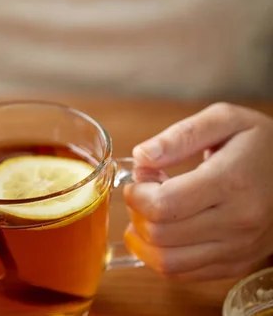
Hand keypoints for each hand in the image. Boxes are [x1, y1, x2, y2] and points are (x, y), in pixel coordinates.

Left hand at [124, 102, 272, 280]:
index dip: (137, 194)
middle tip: (145, 192)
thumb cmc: (257, 144)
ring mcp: (238, 248)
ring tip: (149, 213)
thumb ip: (181, 135)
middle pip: (160, 234)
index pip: (163, 204)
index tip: (139, 178)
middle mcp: (237, 221)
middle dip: (137, 211)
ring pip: (167, 262)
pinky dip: (159, 255)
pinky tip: (162, 231)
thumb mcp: (224, 120)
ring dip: (143, 238)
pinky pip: (182, 274)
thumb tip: (142, 156)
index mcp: (231, 181)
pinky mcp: (236, 264)